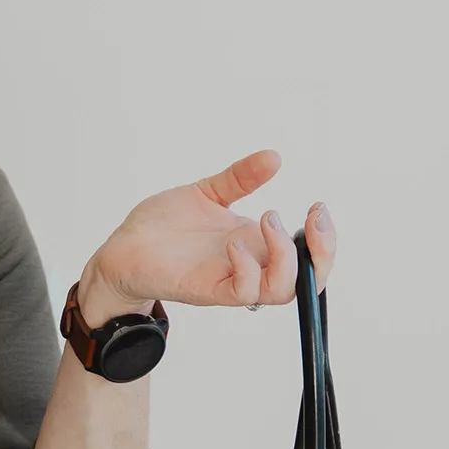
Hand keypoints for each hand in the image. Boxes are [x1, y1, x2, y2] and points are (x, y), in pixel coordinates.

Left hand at [83, 149, 336, 315]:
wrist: (123, 248)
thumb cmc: (163, 227)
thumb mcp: (208, 193)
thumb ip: (240, 177)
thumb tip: (273, 157)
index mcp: (255, 244)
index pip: (307, 256)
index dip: (324, 239)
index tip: (317, 206)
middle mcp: (250, 265)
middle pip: (307, 280)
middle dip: (322, 251)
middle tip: (311, 217)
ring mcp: (230, 279)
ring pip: (281, 291)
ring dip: (284, 256)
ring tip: (265, 220)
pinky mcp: (205, 289)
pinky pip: (242, 292)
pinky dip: (247, 268)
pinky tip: (232, 243)